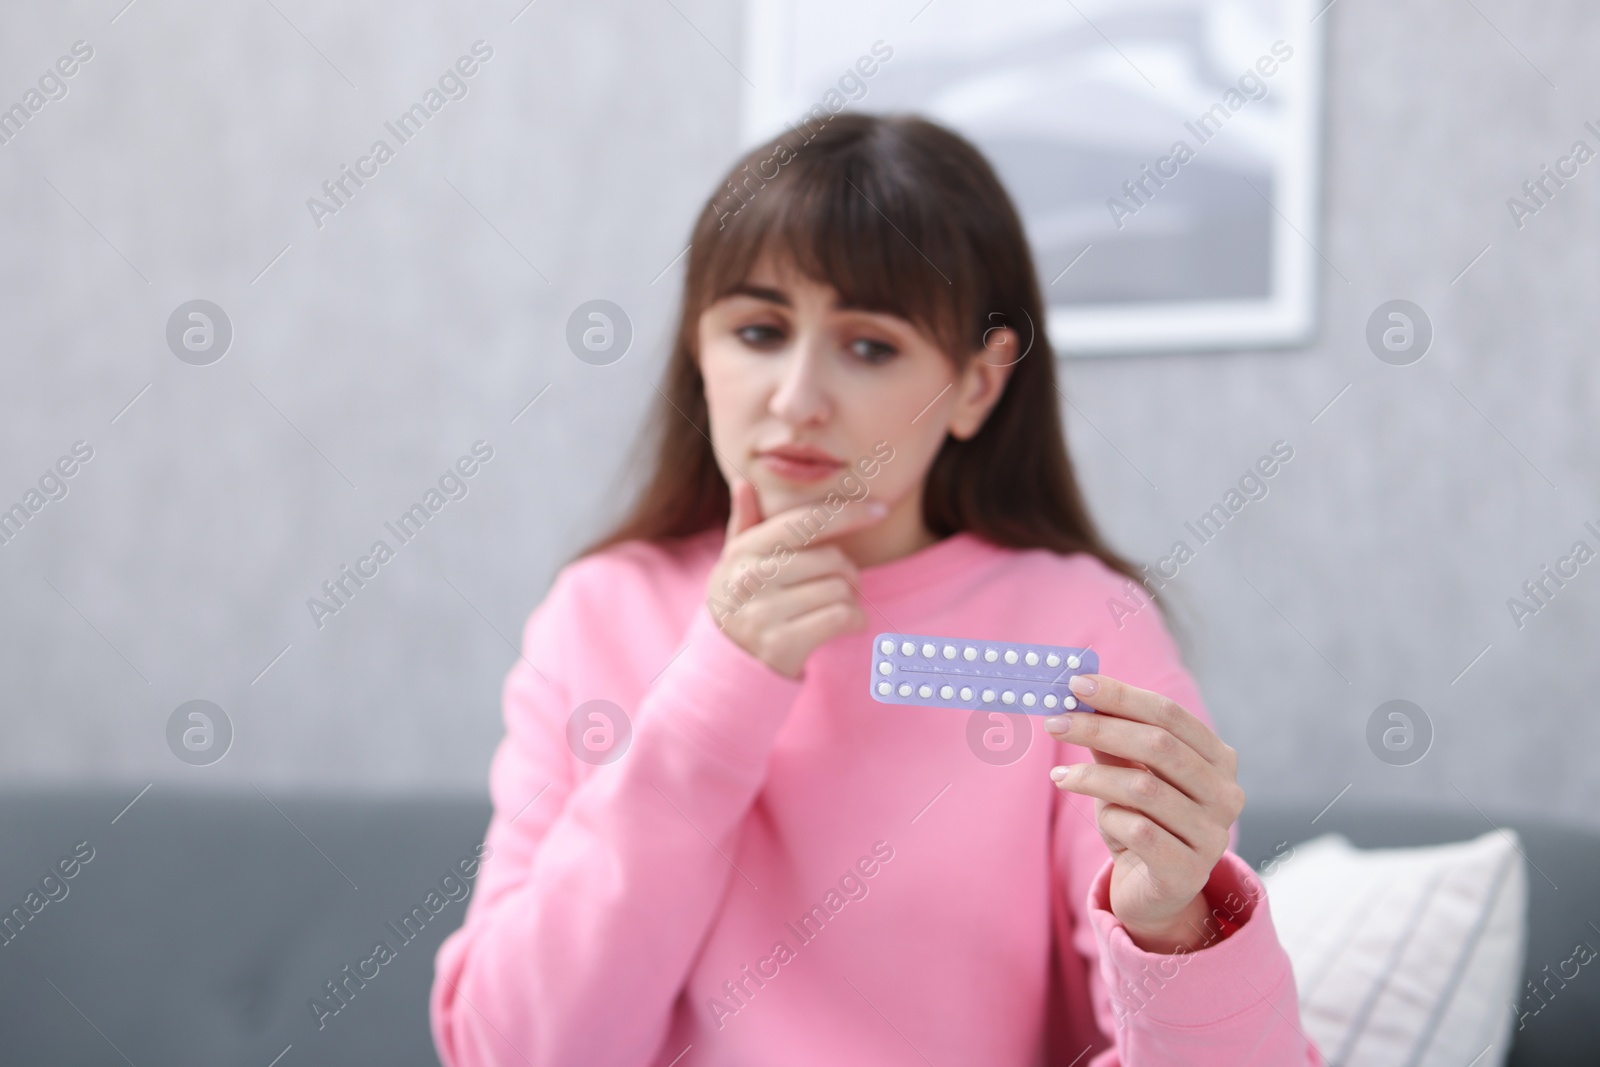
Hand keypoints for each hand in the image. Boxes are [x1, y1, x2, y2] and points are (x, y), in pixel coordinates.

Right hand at [706, 476, 887, 678]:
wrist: (727, 663)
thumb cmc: (743, 601)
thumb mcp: (735, 562)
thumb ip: (744, 523)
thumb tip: (743, 483)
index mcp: (742, 551)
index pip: (804, 522)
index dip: (846, 513)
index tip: (878, 511)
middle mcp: (750, 580)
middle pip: (830, 558)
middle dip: (848, 570)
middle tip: (844, 581)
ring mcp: (763, 614)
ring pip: (839, 590)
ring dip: (850, 598)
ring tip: (835, 605)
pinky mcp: (782, 645)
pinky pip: (842, 617)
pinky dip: (856, 620)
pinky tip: (847, 623)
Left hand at [1044, 673, 1245, 952]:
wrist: (1153, 893)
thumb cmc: (1140, 822)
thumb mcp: (1126, 774)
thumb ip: (1111, 738)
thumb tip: (1078, 694)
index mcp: (1218, 759)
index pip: (1169, 714)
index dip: (1121, 696)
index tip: (1075, 684)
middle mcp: (1226, 794)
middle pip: (1158, 745)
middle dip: (1099, 728)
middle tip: (1055, 721)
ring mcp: (1212, 835)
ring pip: (1144, 788)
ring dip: (1092, 777)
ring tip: (1061, 777)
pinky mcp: (1189, 871)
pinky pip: (1138, 831)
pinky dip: (1109, 818)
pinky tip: (1099, 817)